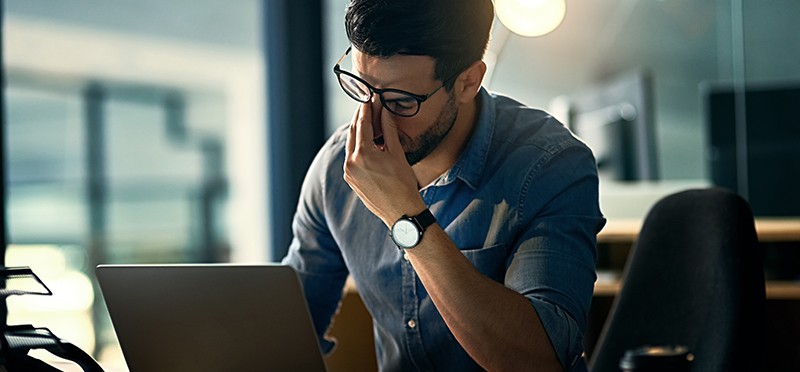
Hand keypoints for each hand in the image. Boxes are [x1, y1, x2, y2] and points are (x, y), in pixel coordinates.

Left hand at [343, 103, 425, 226]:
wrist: (401, 212)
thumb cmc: (403, 184)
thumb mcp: (397, 153)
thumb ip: (389, 129)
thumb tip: (384, 111)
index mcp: (363, 154)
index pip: (362, 123)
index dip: (366, 109)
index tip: (369, 98)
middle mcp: (351, 162)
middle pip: (353, 132)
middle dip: (360, 118)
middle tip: (366, 105)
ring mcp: (348, 172)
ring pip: (351, 145)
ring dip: (358, 132)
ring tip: (368, 121)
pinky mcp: (350, 180)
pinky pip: (351, 157)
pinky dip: (357, 147)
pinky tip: (367, 142)